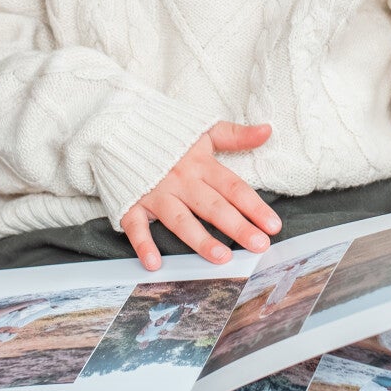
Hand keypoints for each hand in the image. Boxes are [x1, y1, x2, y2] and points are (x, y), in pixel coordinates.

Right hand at [121, 122, 282, 269]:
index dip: (255, 207)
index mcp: (200, 164)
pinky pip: (136, 226)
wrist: (117, 126)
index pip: (233, 188)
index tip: (274, 226)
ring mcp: (155, 193)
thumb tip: (267, 130)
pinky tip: (155, 264)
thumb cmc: (165, 133)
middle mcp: (181, 180)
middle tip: (260, 245)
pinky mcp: (131, 202)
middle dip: (238, 227)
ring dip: (200, 239)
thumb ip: (235, 134)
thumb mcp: (202, 129)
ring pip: (181, 220)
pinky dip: (143, 244)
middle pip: (213, 207)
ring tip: (222, 257)